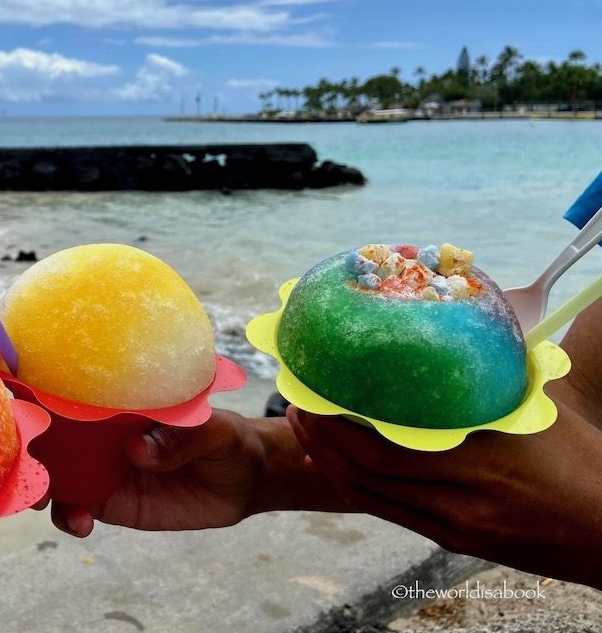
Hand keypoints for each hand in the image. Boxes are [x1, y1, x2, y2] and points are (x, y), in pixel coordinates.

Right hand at [52, 409, 345, 536]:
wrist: (245, 482)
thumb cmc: (228, 440)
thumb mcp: (216, 432)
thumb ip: (181, 437)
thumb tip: (137, 447)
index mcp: (121, 399)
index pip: (74, 387)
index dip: (39, 386)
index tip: (18, 393)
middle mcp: (101, 430)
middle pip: (51, 431)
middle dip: (28, 442)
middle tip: (25, 460)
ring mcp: (100, 466)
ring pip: (54, 472)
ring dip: (39, 482)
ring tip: (44, 499)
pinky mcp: (108, 501)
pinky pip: (74, 508)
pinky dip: (68, 516)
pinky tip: (81, 526)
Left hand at [288, 403, 601, 589]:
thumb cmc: (583, 459)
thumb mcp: (538, 407)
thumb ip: (490, 375)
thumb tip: (452, 326)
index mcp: (481, 458)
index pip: (386, 443)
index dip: (338, 420)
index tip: (312, 387)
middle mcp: (460, 498)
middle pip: (366, 469)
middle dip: (319, 436)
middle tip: (294, 401)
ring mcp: (454, 525)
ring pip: (369, 495)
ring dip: (327, 460)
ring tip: (303, 427)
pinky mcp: (453, 541)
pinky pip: (387, 512)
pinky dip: (352, 485)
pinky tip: (332, 464)